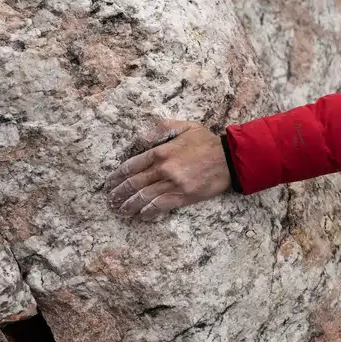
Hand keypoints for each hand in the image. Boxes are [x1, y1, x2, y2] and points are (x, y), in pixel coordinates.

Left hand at [105, 119, 232, 219]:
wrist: (230, 159)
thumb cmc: (206, 142)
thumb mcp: (184, 126)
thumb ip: (160, 129)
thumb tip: (139, 139)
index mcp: (161, 152)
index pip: (131, 166)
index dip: (117, 176)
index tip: (110, 182)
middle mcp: (163, 169)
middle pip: (134, 183)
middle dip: (119, 192)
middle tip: (111, 199)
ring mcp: (173, 184)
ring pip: (144, 197)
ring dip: (130, 205)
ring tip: (121, 210)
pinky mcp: (184, 196)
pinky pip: (161, 206)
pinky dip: (149, 211)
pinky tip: (142, 215)